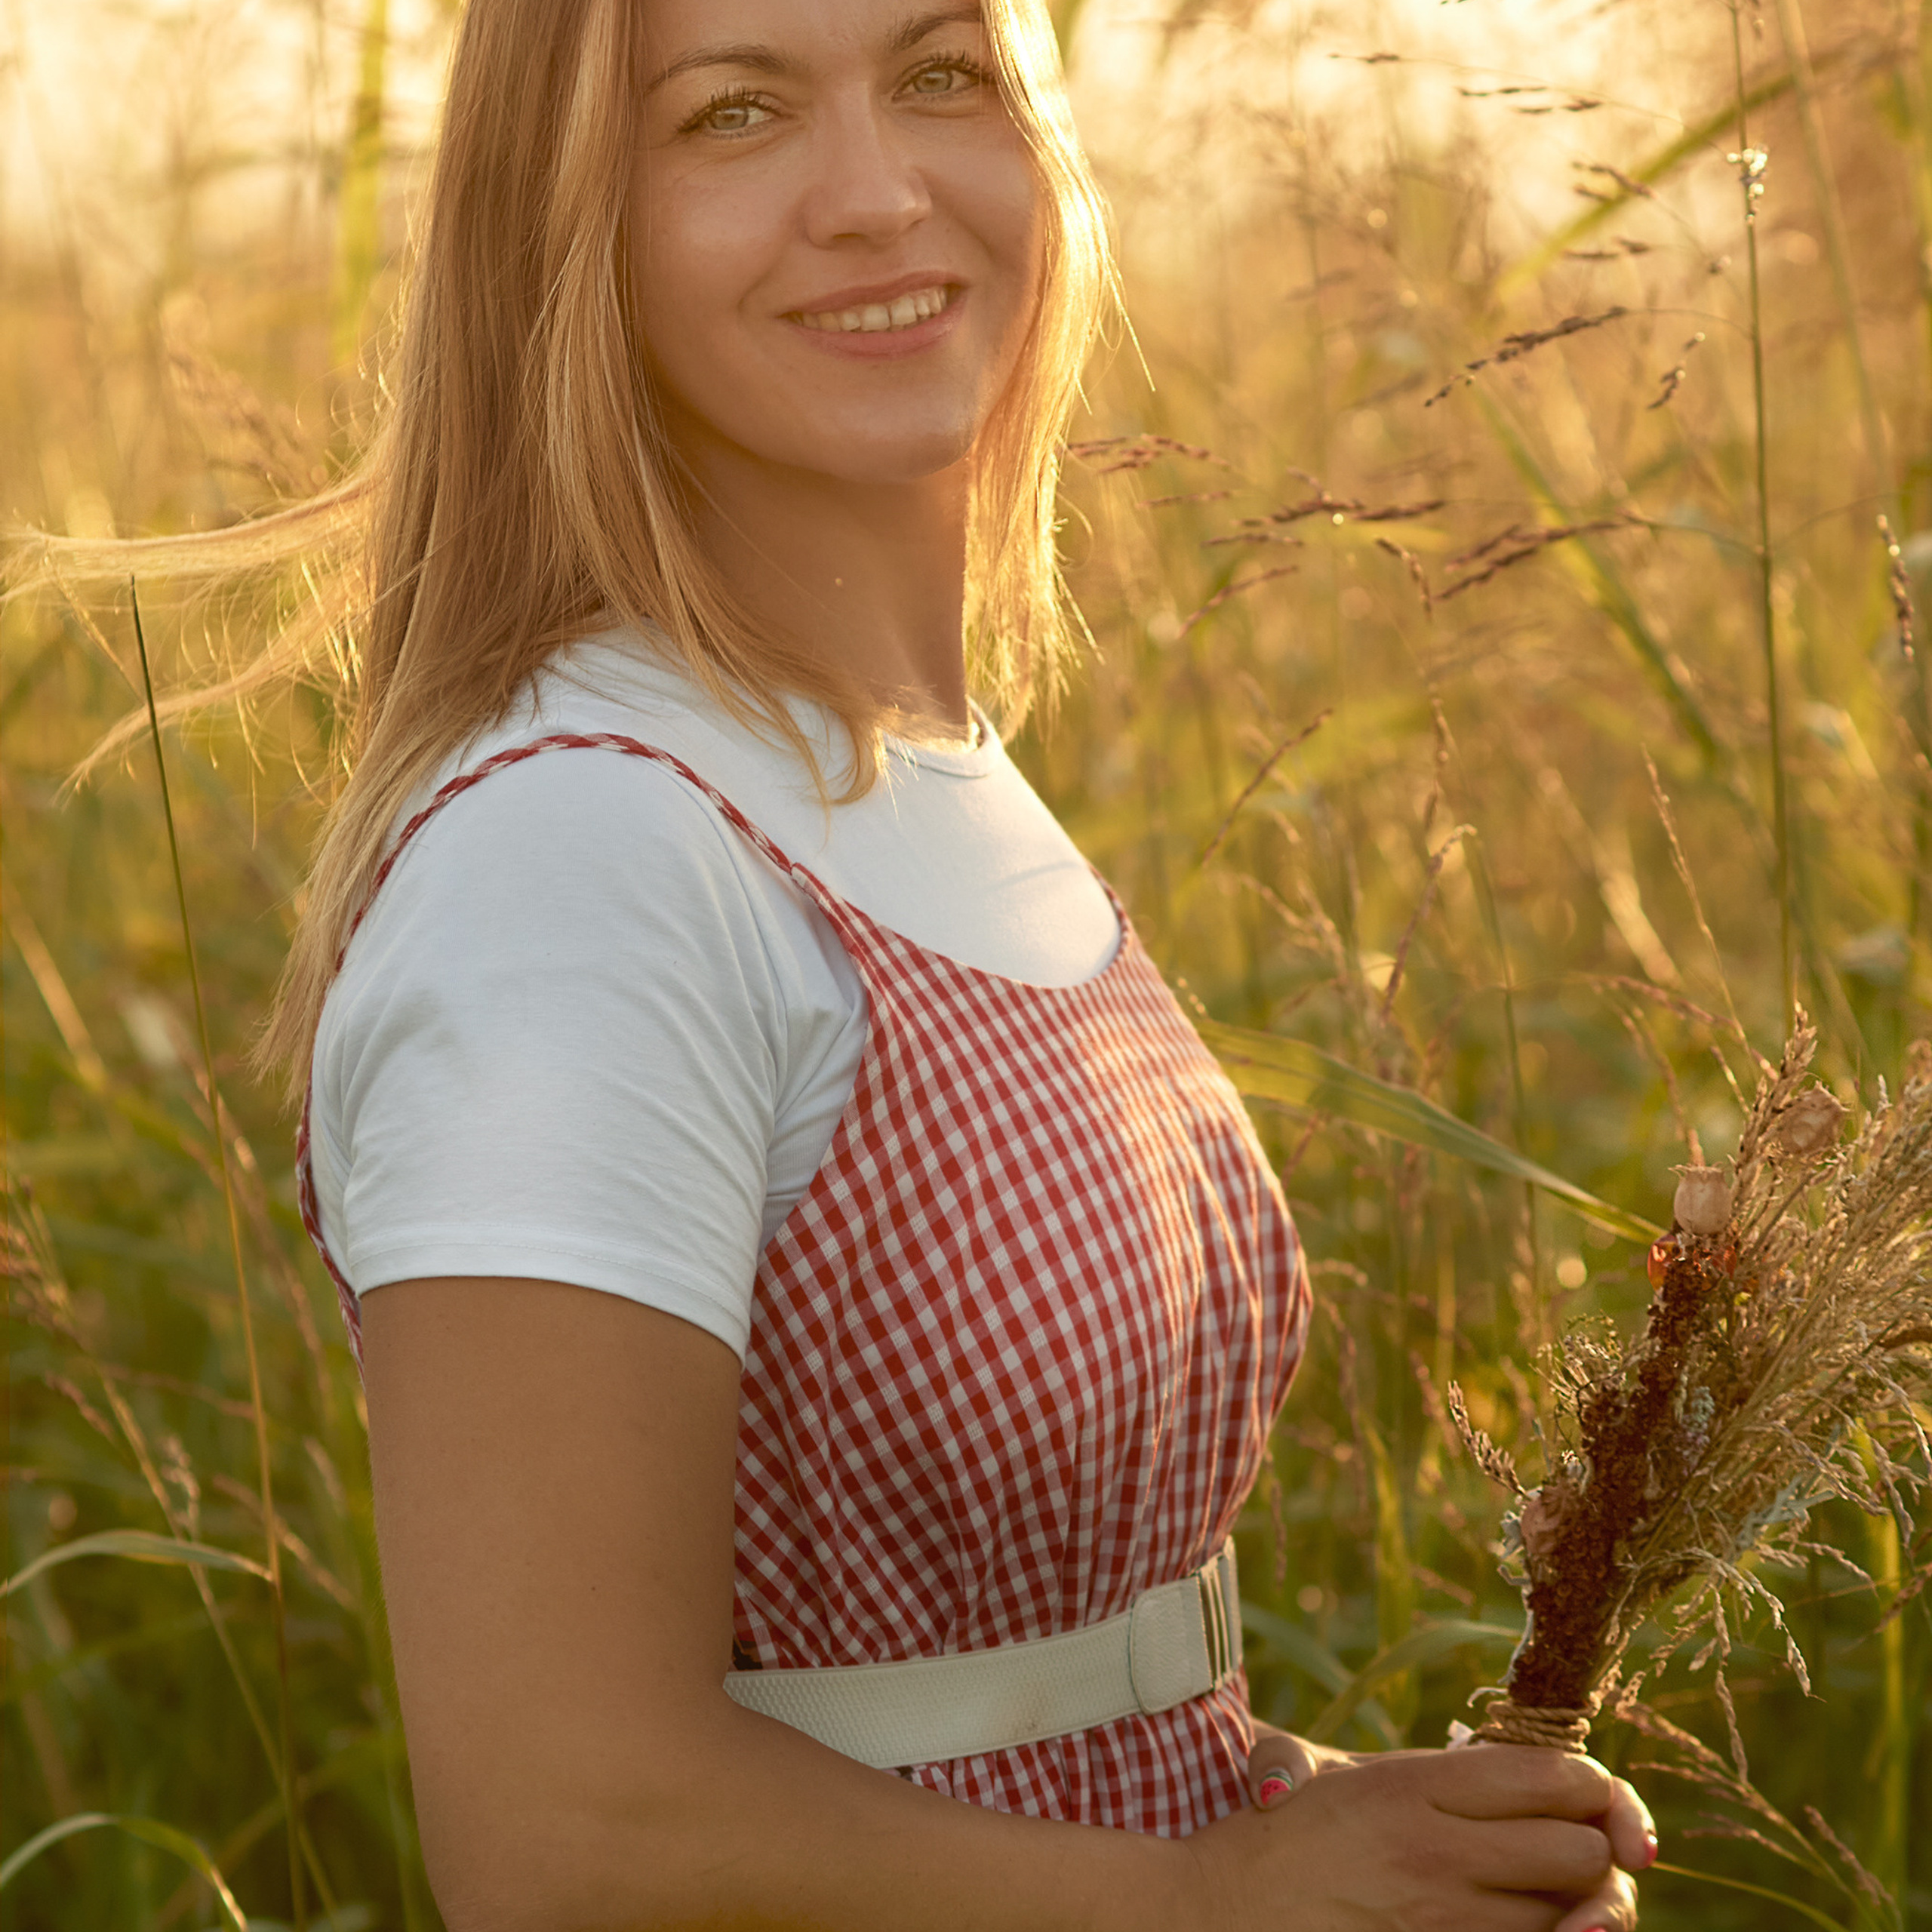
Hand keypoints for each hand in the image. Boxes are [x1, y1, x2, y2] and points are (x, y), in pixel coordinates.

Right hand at [1183, 1722, 1655, 1931]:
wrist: (1211, 1918)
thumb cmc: (1275, 1843)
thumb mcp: (1327, 1771)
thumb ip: (1412, 1767)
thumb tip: (1511, 1770)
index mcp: (1413, 1785)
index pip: (1558, 1775)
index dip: (1598, 1789)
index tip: (1596, 1800)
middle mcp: (1436, 1851)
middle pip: (1583, 1852)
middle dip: (1597, 1854)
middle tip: (1580, 1855)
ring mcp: (1441, 1923)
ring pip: (1574, 1919)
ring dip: (1583, 1913)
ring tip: (1569, 1903)